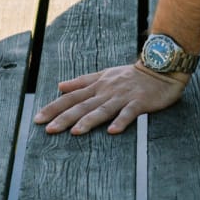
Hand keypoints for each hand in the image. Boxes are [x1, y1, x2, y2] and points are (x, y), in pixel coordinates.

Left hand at [33, 63, 186, 134]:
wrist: (161, 67)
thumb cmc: (132, 74)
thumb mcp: (104, 74)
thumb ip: (82, 81)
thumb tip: (60, 86)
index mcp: (97, 86)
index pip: (71, 97)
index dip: (54, 107)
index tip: (38, 119)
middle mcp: (107, 91)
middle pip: (83, 105)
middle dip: (65, 117)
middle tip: (49, 130)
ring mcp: (123, 97)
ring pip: (103, 110)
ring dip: (89, 120)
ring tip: (75, 132)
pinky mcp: (140, 102)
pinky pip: (129, 113)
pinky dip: (121, 121)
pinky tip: (112, 131)